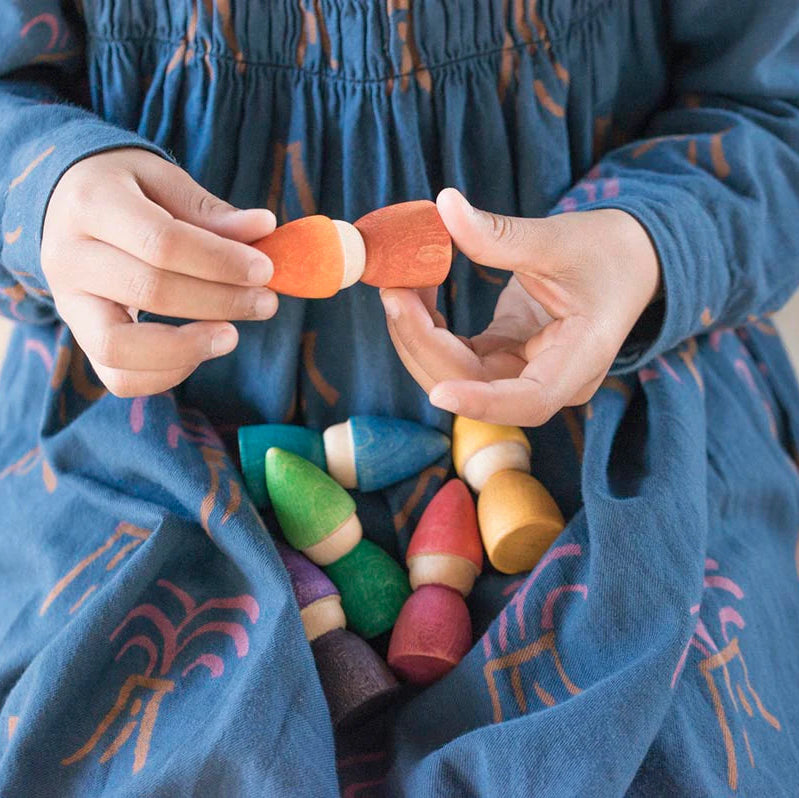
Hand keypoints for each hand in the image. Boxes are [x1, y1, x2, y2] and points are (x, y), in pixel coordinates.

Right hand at [41, 148, 277, 396]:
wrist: (66, 205)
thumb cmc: (127, 190)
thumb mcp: (164, 181)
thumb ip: (211, 212)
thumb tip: (266, 228)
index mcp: (91, 203)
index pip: (161, 242)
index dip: (220, 261)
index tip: (265, 270)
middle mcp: (68, 256)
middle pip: (149, 291)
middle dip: (220, 301)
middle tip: (266, 303)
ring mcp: (67, 303)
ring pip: (119, 347)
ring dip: (187, 349)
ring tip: (231, 336)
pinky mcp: (80, 338)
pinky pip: (119, 378)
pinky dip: (165, 375)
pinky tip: (201, 350)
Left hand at [380, 188, 660, 425]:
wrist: (626, 259)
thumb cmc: (608, 252)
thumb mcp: (559, 240)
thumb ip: (500, 235)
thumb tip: (444, 206)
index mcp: (580, 359)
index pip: (530, 401)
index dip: (483, 403)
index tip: (440, 395)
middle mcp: (549, 379)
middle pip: (478, 386)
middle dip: (427, 345)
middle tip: (394, 292)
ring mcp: (523, 370)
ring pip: (458, 375)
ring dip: (419, 337)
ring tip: (398, 286)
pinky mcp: (504, 355)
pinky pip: (457, 354)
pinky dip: (429, 328)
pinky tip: (414, 293)